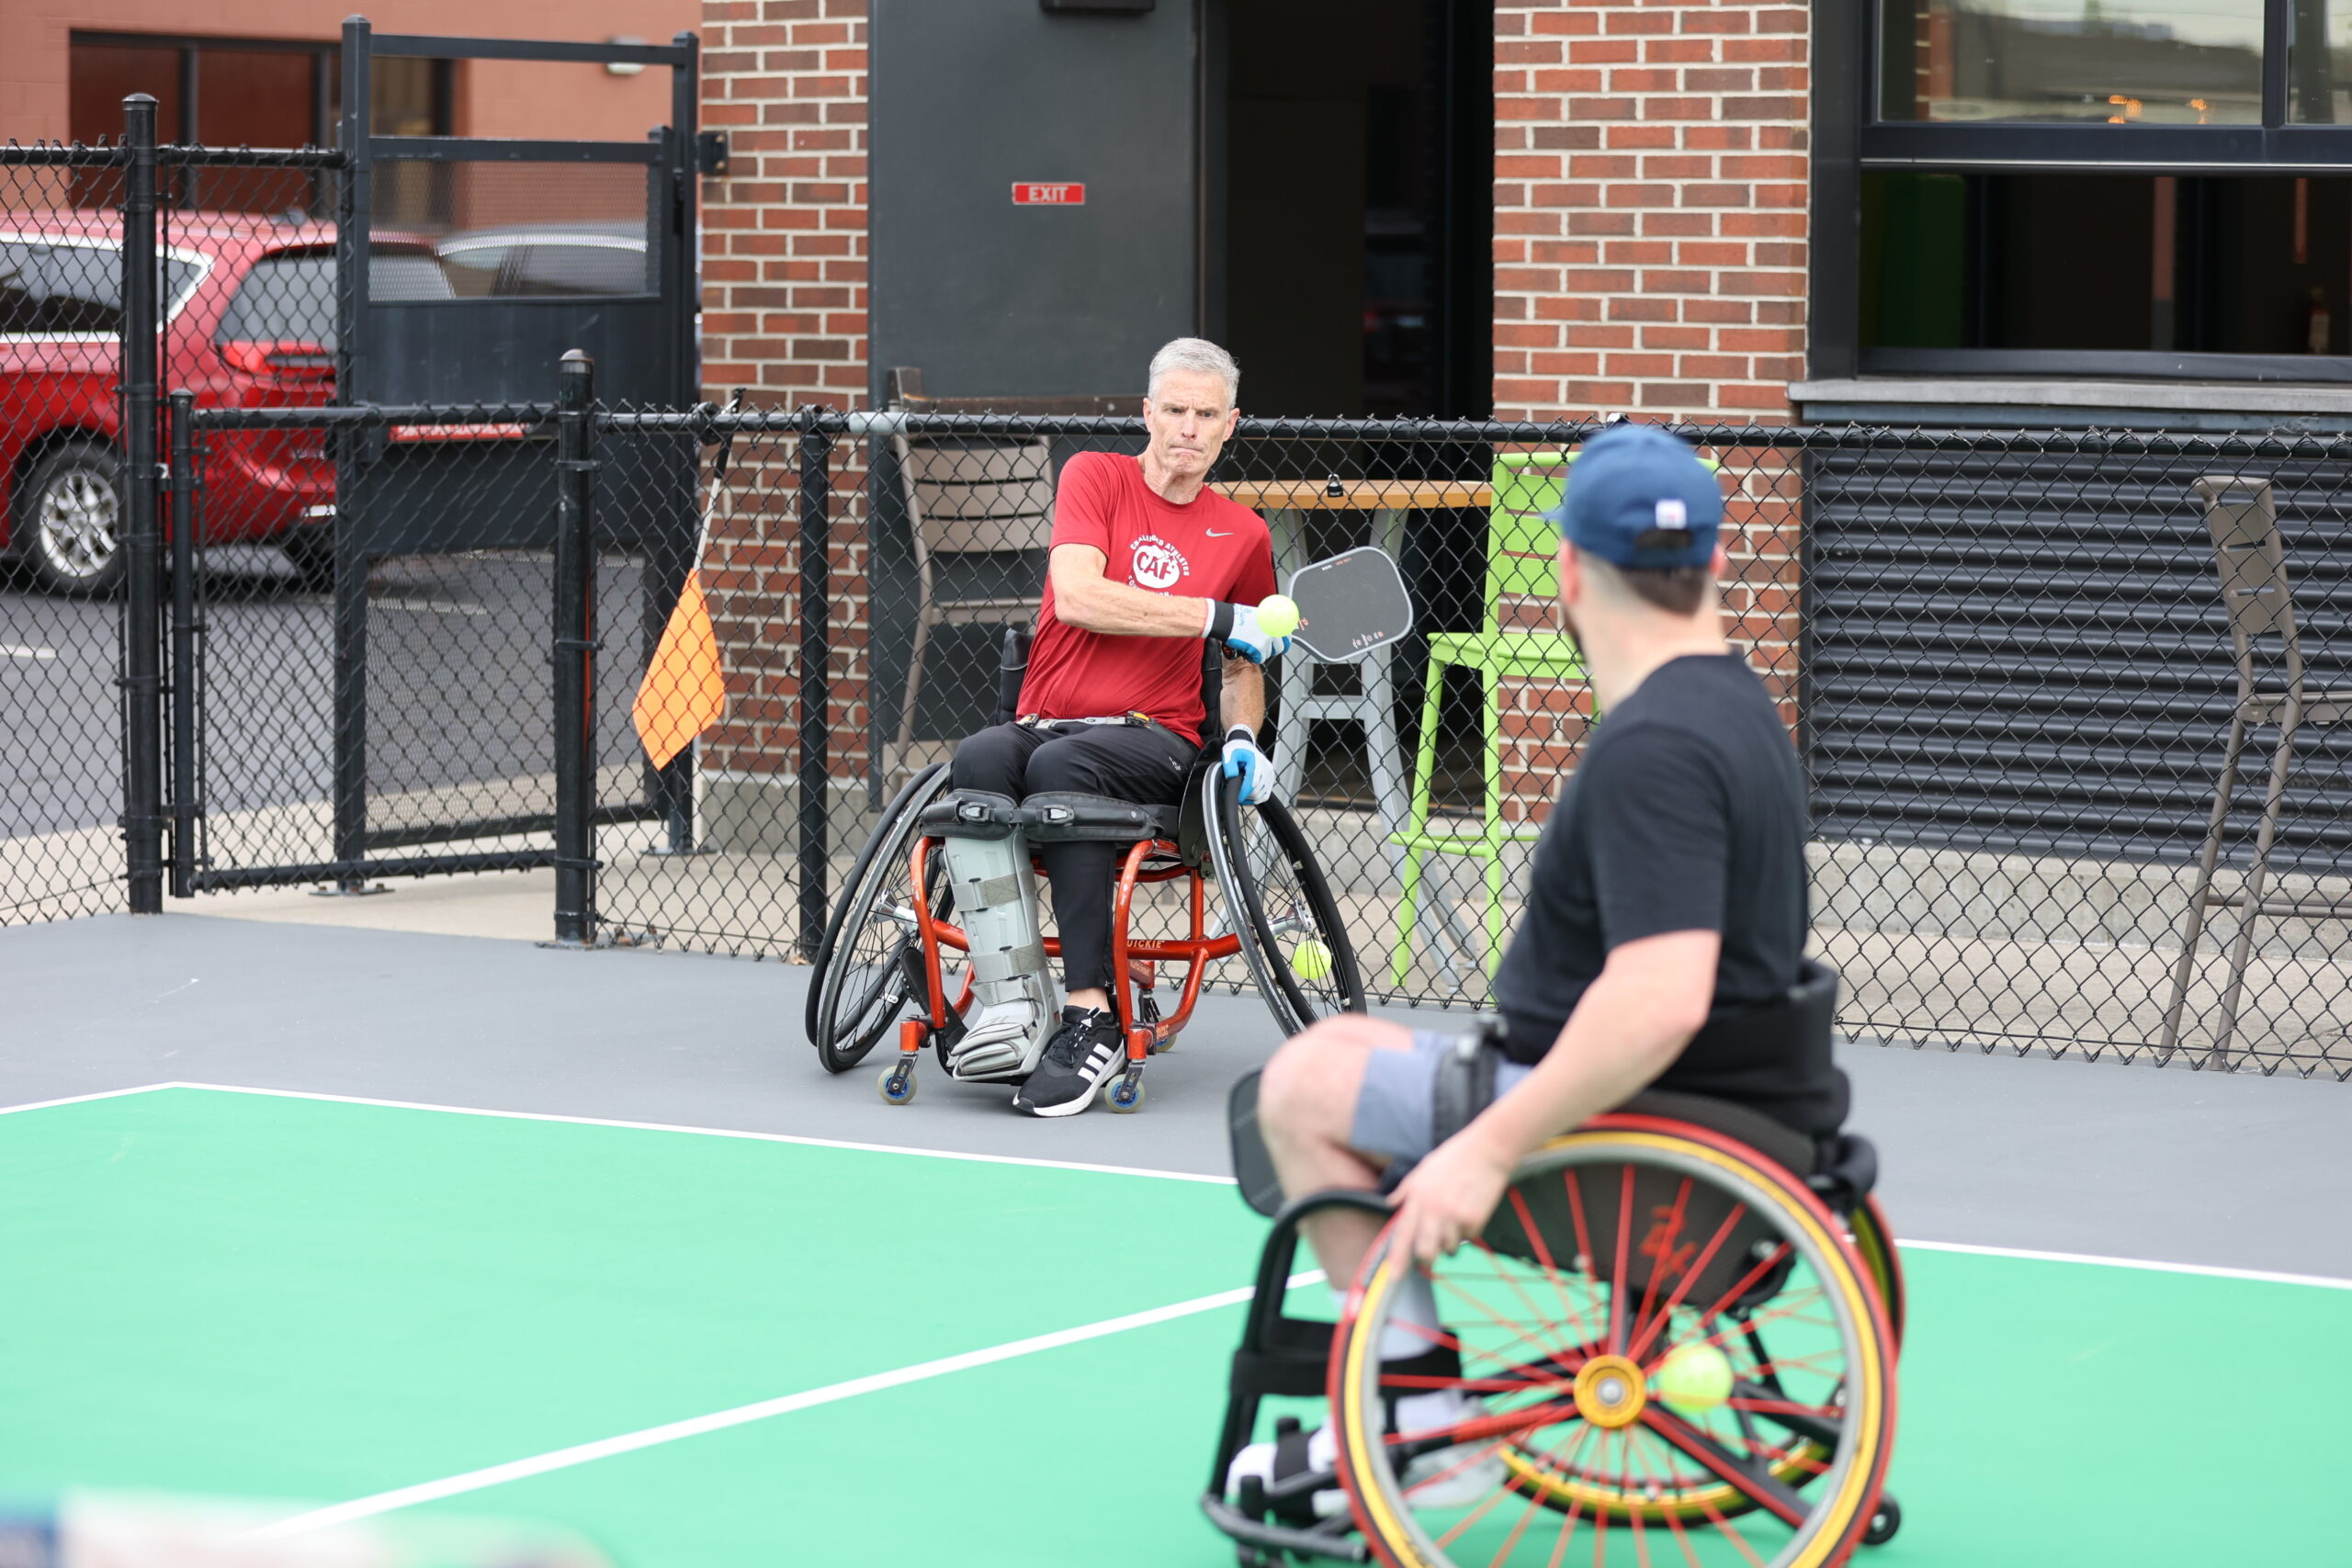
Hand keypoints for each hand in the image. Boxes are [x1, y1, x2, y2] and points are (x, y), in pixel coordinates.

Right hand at [1212, 600, 1290, 664]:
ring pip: (1268, 654)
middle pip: (1280, 648)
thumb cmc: (1238, 617)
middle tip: (1262, 648)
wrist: (1227, 620)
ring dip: (1260, 652)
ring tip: (1250, 645)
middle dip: (1271, 650)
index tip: (1283, 645)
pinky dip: (1253, 657)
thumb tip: (1275, 629)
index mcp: (1274, 621)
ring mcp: (1267, 639)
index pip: (1287, 635)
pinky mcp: (1259, 648)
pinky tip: (1247, 650)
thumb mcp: (1259, 614)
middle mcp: (1273, 630)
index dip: (1285, 642)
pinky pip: (1260, 658)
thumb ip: (1268, 622)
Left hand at [1221, 726, 1274, 804]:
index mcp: (1256, 762)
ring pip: (1261, 795)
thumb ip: (1229, 765)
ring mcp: (1270, 773)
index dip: (1244, 793)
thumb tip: (1232, 776)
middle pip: (1257, 790)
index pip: (1252, 783)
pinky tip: (1249, 795)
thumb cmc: (1237, 750)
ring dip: (1251, 797)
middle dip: (1245, 795)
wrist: (1245, 745)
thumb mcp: (1228, 754)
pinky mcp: (1271, 778)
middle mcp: (1266, 768)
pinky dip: (1257, 798)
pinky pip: (1266, 795)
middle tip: (1236, 794)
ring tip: (1242, 793)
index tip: (1236, 797)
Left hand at [1389, 1128, 1517, 1266]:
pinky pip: (1468, 1237)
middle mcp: (1431, 1209)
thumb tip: (1390, 1203)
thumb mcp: (1423, 1169)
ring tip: (1457, 1217)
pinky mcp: (1473, 1219)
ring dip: (1452, 1241)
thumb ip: (1406, 1190)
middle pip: (1425, 1251)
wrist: (1486, 1150)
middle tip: (1433, 1252)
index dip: (1397, 1259)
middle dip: (1428, 1258)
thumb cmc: (1455, 1157)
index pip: (1402, 1234)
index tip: (1394, 1277)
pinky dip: (1469, 1229)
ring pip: (1449, 1248)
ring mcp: (1452, 1216)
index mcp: (1416, 1197)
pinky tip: (1471, 1209)